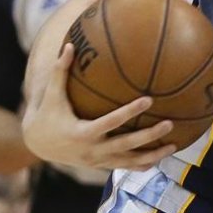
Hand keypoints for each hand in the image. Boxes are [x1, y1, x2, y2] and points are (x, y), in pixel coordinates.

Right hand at [21, 44, 177, 170]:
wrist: (37, 145)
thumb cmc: (47, 115)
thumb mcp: (52, 95)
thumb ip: (60, 71)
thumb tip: (69, 45)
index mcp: (82, 132)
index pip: (110, 122)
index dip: (130, 112)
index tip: (149, 100)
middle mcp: (92, 150)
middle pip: (125, 145)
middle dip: (148, 136)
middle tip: (169, 123)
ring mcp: (98, 161)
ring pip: (129, 161)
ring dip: (153, 155)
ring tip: (174, 145)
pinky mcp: (101, 165)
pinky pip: (126, 167)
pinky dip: (144, 165)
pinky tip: (162, 158)